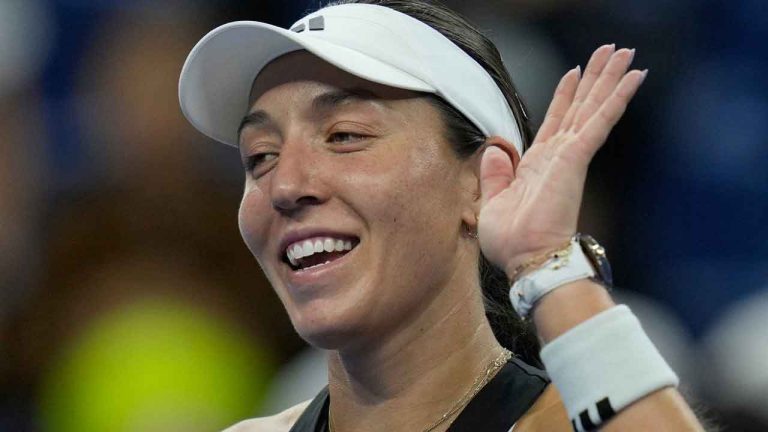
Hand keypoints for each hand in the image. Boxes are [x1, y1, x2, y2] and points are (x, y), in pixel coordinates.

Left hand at [477, 44, 646, 275]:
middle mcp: (558, 156)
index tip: (574, 72)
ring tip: (626, 52)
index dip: (564, 95)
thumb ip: (495, 175)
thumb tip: (495, 149)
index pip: (555, 121)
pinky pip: (599, 121)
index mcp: (538, 165)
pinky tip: (633, 77)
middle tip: (612, 51)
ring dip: (609, 78)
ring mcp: (569, 156)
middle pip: (579, 107)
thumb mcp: (492, 202)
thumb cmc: (512, 241)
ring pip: (593, 107)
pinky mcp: (576, 158)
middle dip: (595, 78)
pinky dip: (615, 98)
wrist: (527, 259)